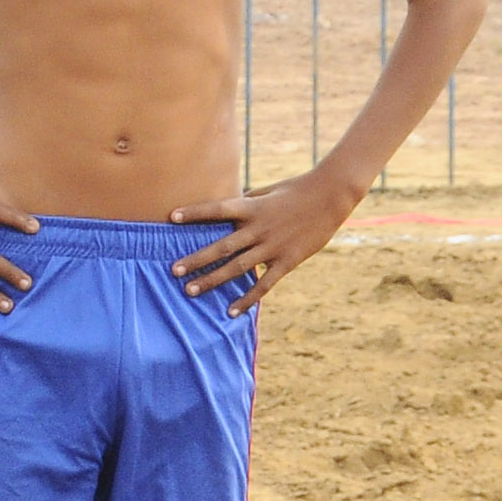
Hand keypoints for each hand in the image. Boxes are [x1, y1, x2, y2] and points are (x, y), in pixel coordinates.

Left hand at [168, 164, 364, 312]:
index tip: (170, 217)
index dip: (194, 212)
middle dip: (196, 259)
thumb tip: (226, 209)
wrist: (331, 196)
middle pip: (221, 246)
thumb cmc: (297, 189)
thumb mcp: (267, 191)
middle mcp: (259, 228)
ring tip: (190, 291)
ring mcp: (273, 247)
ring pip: (237, 268)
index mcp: (252, 207)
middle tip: (174, 271)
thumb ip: (246, 203)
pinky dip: (247, 299)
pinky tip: (230, 311)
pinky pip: (264, 284)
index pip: (217, 209)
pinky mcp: (287, 261)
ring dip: (212, 280)